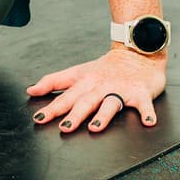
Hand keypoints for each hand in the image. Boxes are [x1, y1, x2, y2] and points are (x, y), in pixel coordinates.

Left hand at [26, 46, 164, 133]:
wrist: (136, 51)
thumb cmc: (106, 67)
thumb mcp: (77, 72)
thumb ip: (54, 81)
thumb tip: (31, 91)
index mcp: (85, 82)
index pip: (65, 96)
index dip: (52, 108)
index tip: (39, 118)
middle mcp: (101, 86)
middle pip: (86, 101)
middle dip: (75, 114)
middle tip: (65, 128)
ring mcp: (121, 89)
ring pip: (111, 103)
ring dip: (103, 115)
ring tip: (95, 127)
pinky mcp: (140, 93)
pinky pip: (144, 105)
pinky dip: (147, 113)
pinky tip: (148, 123)